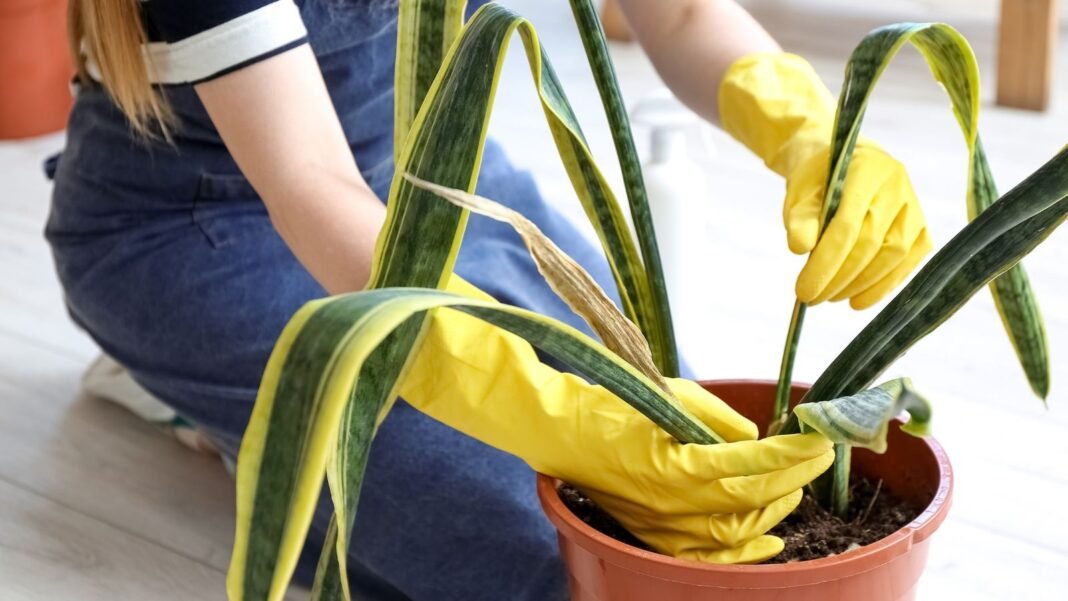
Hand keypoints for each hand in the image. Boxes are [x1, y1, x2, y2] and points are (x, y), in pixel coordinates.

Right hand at [570, 379, 833, 562]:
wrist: (566, 435)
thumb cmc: (618, 407)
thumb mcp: (672, 396)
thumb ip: (719, 420)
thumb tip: (757, 441)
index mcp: (676, 461)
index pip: (750, 462)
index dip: (790, 453)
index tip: (817, 439)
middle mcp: (673, 501)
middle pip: (750, 498)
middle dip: (793, 478)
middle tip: (817, 457)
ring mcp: (665, 525)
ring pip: (736, 532)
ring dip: (774, 510)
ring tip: (795, 488)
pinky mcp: (658, 537)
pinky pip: (711, 556)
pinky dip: (746, 552)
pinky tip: (771, 540)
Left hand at [719, 52, 931, 308]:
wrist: (842, 163)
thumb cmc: (817, 180)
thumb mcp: (799, 193)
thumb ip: (800, 218)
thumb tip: (799, 248)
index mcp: (866, 170)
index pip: (848, 225)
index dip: (826, 262)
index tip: (803, 291)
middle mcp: (898, 185)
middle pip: (871, 244)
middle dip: (839, 278)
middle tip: (811, 298)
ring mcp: (914, 206)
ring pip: (893, 255)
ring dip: (859, 284)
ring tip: (829, 297)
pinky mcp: (922, 226)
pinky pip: (909, 261)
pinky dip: (884, 285)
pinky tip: (858, 300)